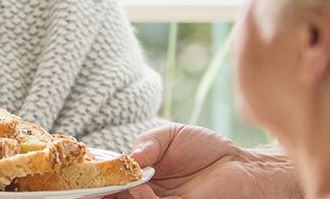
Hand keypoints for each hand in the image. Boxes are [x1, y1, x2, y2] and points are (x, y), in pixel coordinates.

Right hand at [111, 123, 299, 198]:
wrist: (243, 165)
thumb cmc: (209, 150)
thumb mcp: (171, 136)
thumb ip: (147, 142)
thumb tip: (128, 157)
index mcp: (143, 179)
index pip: (114, 183)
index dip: (98, 180)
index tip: (86, 174)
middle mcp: (149, 196)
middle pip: (117, 198)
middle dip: (102, 192)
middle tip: (94, 184)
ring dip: (121, 196)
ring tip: (123, 182)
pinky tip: (141, 188)